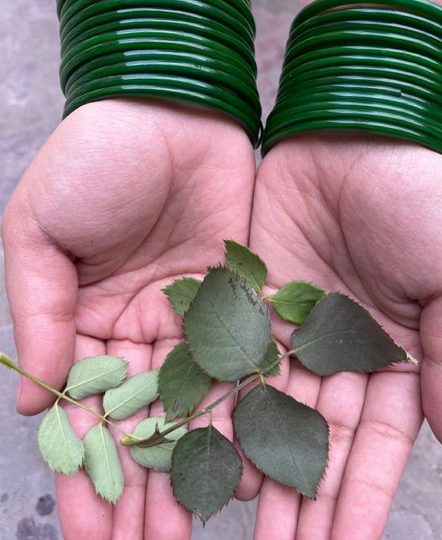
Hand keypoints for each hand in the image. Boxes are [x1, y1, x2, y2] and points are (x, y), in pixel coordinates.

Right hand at [2, 98, 255, 539]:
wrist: (169, 108)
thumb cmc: (95, 158)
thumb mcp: (40, 229)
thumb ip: (38, 314)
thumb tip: (31, 402)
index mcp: (86, 318)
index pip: (83, 411)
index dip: (84, 471)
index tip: (86, 534)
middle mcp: (141, 330)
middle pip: (141, 424)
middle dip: (142, 490)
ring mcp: (195, 319)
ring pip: (194, 407)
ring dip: (193, 470)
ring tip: (193, 533)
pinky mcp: (242, 300)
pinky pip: (241, 366)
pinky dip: (240, 414)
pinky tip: (247, 466)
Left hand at [243, 134, 441, 538]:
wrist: (355, 133)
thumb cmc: (417, 195)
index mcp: (391, 349)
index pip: (376, 441)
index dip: (361, 497)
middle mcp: (336, 347)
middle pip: (316, 437)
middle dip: (301, 499)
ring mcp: (287, 325)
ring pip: (268, 408)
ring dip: (254, 464)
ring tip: (235, 525)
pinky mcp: (246, 297)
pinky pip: (230, 357)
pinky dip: (219, 403)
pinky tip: (205, 448)